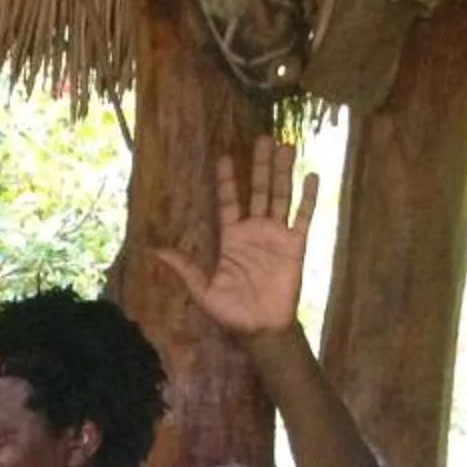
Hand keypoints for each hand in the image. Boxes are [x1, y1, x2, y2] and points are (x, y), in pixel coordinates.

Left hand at [155, 136, 314, 338]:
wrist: (260, 328)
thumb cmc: (230, 311)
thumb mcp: (201, 289)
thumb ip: (183, 267)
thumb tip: (154, 250)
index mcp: (231, 238)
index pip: (229, 201)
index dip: (227, 180)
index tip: (225, 156)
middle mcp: (254, 230)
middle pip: (258, 191)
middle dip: (260, 166)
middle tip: (262, 138)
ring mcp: (276, 235)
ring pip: (281, 196)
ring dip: (283, 172)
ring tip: (286, 146)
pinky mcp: (296, 244)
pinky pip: (304, 216)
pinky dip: (309, 197)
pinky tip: (312, 174)